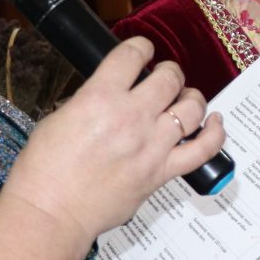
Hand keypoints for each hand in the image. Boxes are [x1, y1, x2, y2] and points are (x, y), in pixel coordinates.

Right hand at [0, 37, 226, 242]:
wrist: (51, 212)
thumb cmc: (44, 171)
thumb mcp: (58, 118)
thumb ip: (89, 101)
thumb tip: (110, 95)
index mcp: (99, 97)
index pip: (132, 56)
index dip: (141, 48)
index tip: (143, 51)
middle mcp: (131, 117)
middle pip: (169, 79)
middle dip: (169, 72)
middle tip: (165, 77)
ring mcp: (151, 145)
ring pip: (191, 108)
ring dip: (191, 97)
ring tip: (186, 98)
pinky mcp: (162, 172)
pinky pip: (202, 149)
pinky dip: (215, 133)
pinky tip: (215, 122)